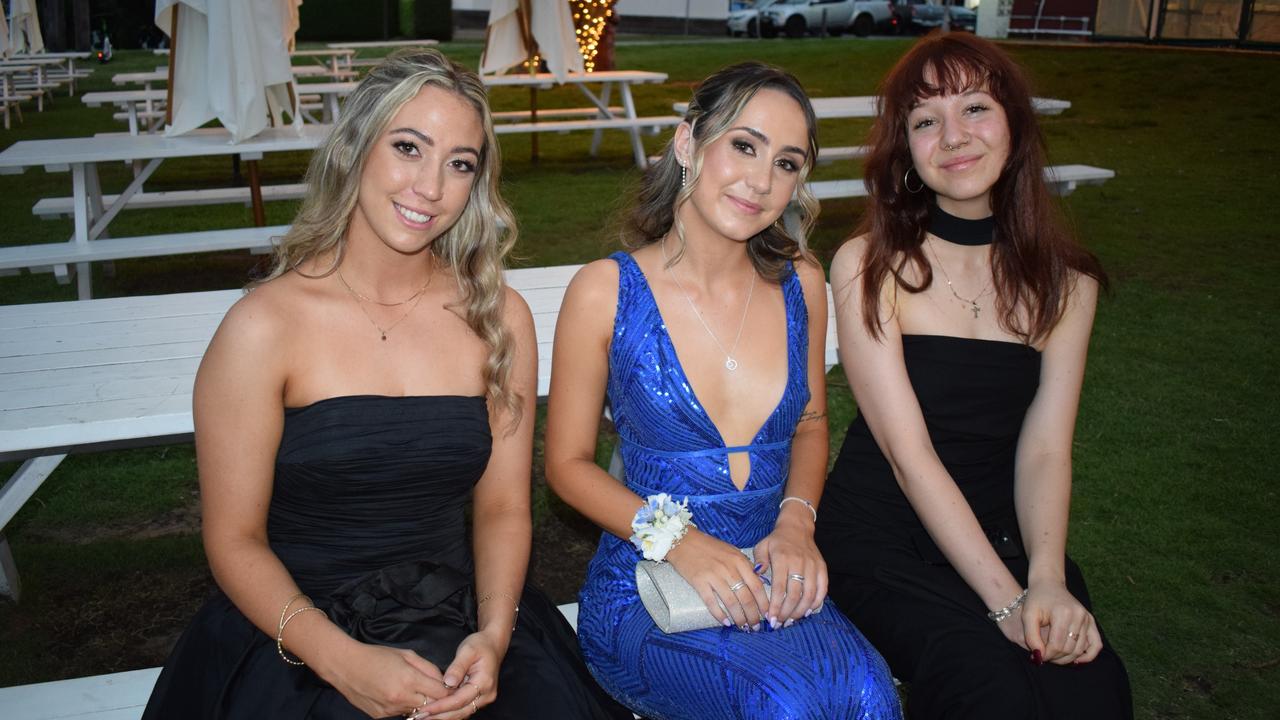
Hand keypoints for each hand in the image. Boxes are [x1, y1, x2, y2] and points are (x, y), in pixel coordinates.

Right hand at [323, 640, 449, 719]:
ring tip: (414, 690)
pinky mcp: (380, 716)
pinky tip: (399, 694)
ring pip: (417, 711)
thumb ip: (428, 668)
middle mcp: (400, 698)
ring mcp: (390, 710)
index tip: (451, 686)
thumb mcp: (407, 654)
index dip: (449, 690)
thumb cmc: (376, 655)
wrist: (345, 666)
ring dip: (420, 703)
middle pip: (432, 706)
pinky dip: (405, 706)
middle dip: (437, 699)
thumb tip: (444, 680)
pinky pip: (401, 714)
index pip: (441, 693)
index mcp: (409, 679)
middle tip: (437, 690)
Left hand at [419, 630, 503, 718]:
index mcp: (484, 683)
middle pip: (460, 711)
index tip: (425, 710)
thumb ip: (458, 667)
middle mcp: (486, 695)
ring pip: (461, 713)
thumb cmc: (480, 645)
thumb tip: (448, 683)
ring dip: (443, 716)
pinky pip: (462, 709)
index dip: (441, 706)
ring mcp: (483, 698)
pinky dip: (448, 712)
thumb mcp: (467, 650)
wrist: (492, 645)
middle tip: (419, 717)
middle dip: (439, 716)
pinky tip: (434, 711)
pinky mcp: (478, 699)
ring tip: (423, 716)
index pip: (459, 700)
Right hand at [667, 529, 768, 629]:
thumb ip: (745, 566)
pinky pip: (711, 602)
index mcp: (739, 561)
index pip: (757, 586)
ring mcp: (713, 576)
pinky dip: (719, 614)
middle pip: (746, 597)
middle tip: (755, 627)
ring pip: (731, 603)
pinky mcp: (699, 582)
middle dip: (753, 615)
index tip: (768, 614)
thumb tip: (758, 584)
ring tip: (743, 627)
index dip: (764, 603)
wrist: (683, 540)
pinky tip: (726, 622)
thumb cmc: (709, 546)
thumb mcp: (732, 551)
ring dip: (739, 618)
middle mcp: (729, 569)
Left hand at [754, 516, 826, 626]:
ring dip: (800, 611)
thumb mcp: (762, 546)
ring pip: (809, 595)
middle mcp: (799, 563)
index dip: (775, 606)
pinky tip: (807, 612)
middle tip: (779, 623)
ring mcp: (813, 566)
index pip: (779, 588)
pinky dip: (816, 603)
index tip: (770, 619)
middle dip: (786, 612)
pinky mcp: (822, 568)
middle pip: (794, 595)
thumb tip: (757, 576)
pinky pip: (822, 589)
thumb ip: (758, 561)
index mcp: (782, 558)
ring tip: (791, 620)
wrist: (797, 528)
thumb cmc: (776, 540)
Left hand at [1019, 580, 1102, 664]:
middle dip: (1055, 658)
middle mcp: (1079, 616)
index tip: (1037, 655)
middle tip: (1044, 657)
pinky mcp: (1091, 621)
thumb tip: (1039, 657)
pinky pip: (1096, 644)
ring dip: (1067, 658)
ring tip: (1054, 657)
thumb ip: (1031, 637)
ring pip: (1080, 650)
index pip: (1057, 645)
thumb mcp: (1027, 616)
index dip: (1046, 655)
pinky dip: (1088, 656)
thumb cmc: (1036, 600)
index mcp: (1063, 613)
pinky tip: (1076, 660)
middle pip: (1069, 649)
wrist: (1048, 584)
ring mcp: (1087, 618)